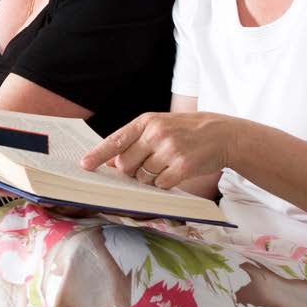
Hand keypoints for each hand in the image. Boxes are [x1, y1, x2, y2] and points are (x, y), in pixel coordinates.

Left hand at [80, 111, 239, 189]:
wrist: (222, 134)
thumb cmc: (185, 131)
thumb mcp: (158, 127)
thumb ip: (133, 141)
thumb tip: (108, 161)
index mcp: (147, 121)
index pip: (116, 140)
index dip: (98, 154)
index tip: (84, 165)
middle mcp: (156, 134)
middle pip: (126, 164)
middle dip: (130, 172)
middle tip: (145, 166)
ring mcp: (170, 150)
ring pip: (142, 177)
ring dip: (149, 179)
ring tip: (164, 166)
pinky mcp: (183, 166)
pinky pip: (160, 185)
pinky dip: (164, 184)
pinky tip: (174, 173)